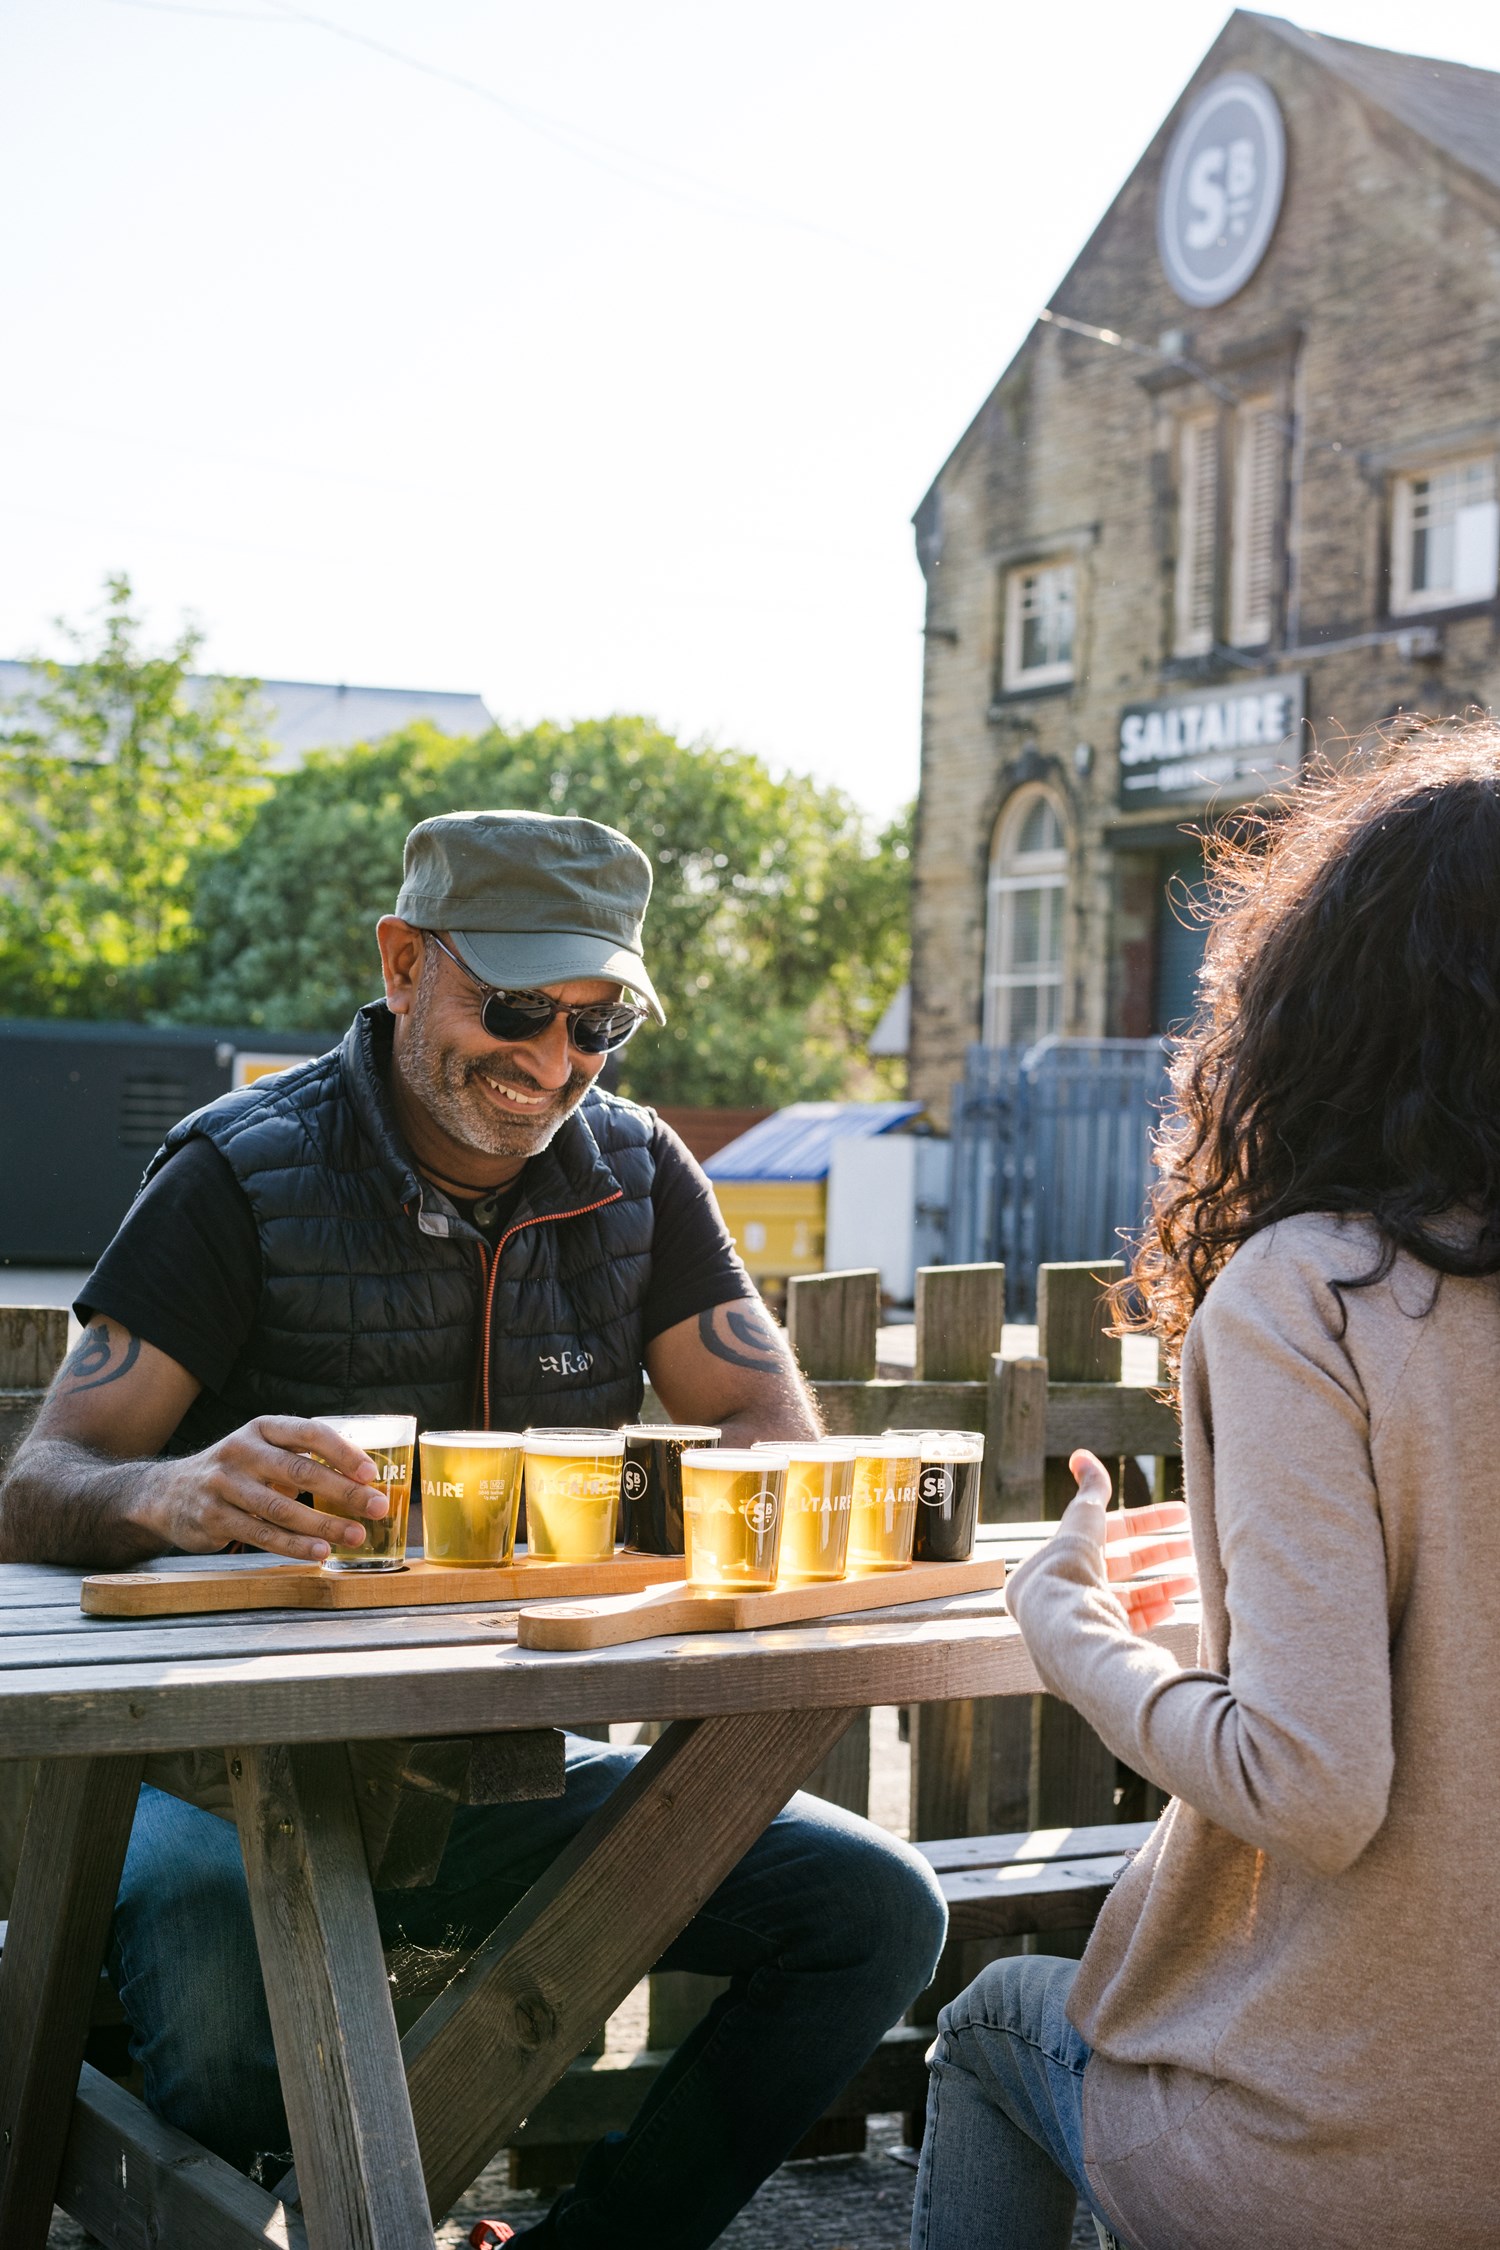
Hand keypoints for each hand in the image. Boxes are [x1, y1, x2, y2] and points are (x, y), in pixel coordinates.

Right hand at [143, 1417, 389, 1562]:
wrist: (166, 1494)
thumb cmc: (235, 1471)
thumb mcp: (262, 1450)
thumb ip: (302, 1459)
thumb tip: (362, 1480)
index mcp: (261, 1428)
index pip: (309, 1433)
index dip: (342, 1452)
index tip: (371, 1473)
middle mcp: (241, 1451)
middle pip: (300, 1472)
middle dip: (344, 1492)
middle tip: (378, 1508)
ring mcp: (224, 1485)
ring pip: (282, 1509)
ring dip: (324, 1525)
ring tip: (356, 1535)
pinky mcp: (213, 1518)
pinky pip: (261, 1535)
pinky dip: (294, 1545)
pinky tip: (320, 1552)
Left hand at [1065, 1449, 1195, 1633]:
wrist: (1056, 1615)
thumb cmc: (1069, 1560)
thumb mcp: (1084, 1516)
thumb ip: (1093, 1488)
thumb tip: (1081, 1455)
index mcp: (1073, 1548)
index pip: (1116, 1529)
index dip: (1150, 1521)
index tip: (1182, 1515)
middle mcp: (1077, 1579)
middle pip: (1126, 1562)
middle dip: (1162, 1553)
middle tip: (1194, 1546)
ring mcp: (1088, 1608)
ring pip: (1132, 1594)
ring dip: (1163, 1585)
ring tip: (1195, 1580)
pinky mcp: (1099, 1634)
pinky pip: (1130, 1622)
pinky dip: (1153, 1612)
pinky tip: (1175, 1606)